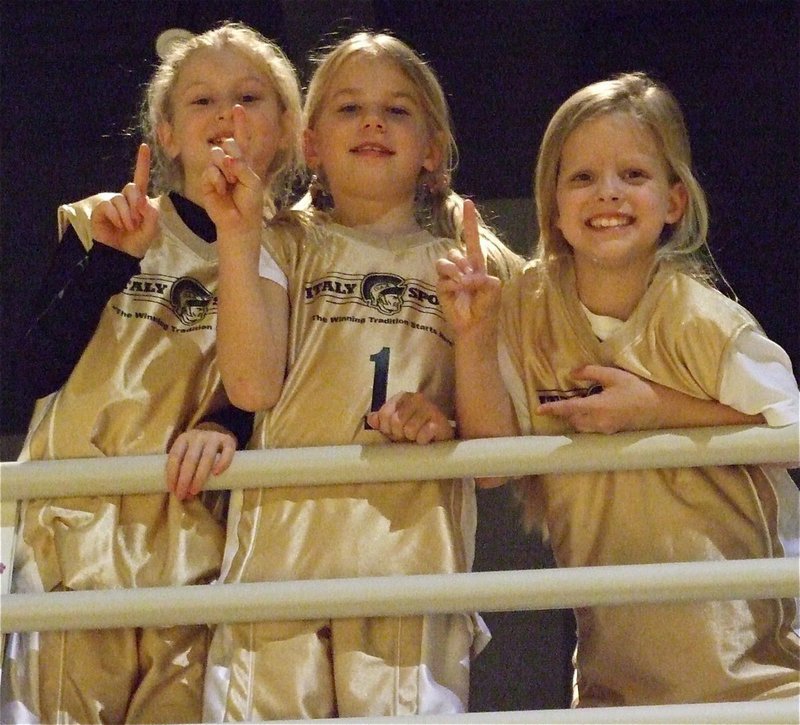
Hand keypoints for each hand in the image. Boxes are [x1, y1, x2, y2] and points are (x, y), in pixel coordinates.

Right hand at [90, 143, 158, 256]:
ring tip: (128, 227)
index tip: (144, 146)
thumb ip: (152, 214)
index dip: (142, 163)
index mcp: (139, 200)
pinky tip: (117, 225)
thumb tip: (143, 201)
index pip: (141, 179)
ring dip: (127, 216)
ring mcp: (112, 203)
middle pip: (132, 188)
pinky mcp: (101, 208)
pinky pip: (110, 206)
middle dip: (136, 204)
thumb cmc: (137, 241)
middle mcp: (126, 198)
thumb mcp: (151, 229)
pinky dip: (116, 217)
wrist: (121, 254)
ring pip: (121, 199)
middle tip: (137, 221)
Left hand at [165, 424, 235, 499]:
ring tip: (195, 491)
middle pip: (190, 459)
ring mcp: (214, 437)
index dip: (172, 473)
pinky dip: (222, 463)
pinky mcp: (229, 440)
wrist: (217, 437)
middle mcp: (198, 436)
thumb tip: (184, 495)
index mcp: (183, 439)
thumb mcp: (186, 454)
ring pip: (207, 457)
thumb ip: (183, 470)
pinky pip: (227, 452)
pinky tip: (217, 474)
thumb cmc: (198, 451)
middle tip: (182, 495)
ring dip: (199, 476)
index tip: (172, 490)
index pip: (175, 456)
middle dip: (184, 479)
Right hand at [200, 105, 264, 238]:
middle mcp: (229, 163)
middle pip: (227, 143)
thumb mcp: (252, 182)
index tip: (238, 108)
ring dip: (226, 169)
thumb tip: (226, 158)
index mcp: (243, 161)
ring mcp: (216, 170)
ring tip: (231, 184)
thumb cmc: (250, 202)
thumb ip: (242, 166)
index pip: (241, 139)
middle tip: (237, 175)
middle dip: (233, 155)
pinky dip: (217, 179)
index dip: (240, 124)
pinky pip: (209, 171)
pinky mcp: (207, 180)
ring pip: (216, 154)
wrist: (239, 221)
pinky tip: (221, 189)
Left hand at [366, 391, 454, 444]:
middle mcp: (416, 398)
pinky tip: (426, 439)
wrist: (439, 438)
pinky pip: (422, 435)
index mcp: (402, 397)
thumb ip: (381, 421)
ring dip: (412, 438)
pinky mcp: (439, 421)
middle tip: (407, 435)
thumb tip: (370, 419)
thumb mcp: (393, 426)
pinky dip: (422, 441)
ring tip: (417, 436)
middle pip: (396, 421)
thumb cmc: (414, 430)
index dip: (386, 428)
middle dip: (399, 434)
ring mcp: (429, 408)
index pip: (384, 415)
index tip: (394, 432)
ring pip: (409, 429)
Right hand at [435, 199, 500, 334]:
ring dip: (455, 272)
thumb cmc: (487, 307)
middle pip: (454, 251)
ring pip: (445, 261)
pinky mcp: (441, 287)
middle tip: (470, 280)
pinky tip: (456, 292)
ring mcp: (450, 277)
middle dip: (461, 263)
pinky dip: (451, 285)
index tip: (467, 202)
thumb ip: (484, 279)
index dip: (469, 221)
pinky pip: (442, 278)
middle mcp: (462, 267)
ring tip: (463, 285)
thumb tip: (466, 278)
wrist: (475, 326)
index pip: (471, 238)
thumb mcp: (494, 289)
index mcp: (476, 264)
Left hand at [536, 365, 670, 433]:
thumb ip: (590, 372)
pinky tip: (590, 410)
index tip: (539, 410)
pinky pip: (591, 428)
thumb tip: (572, 373)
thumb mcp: (613, 375)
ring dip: (575, 417)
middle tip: (559, 402)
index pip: (569, 409)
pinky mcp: (611, 432)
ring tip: (576, 404)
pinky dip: (585, 421)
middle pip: (572, 420)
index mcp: (598, 407)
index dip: (553, 409)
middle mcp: (599, 421)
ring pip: (581, 426)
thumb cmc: (637, 388)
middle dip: (564, 412)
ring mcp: (606, 429)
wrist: (661, 406)